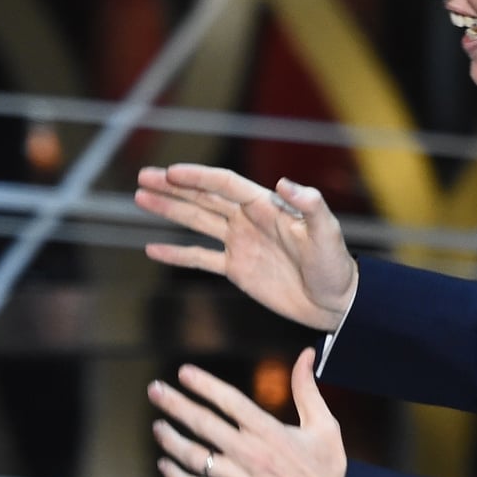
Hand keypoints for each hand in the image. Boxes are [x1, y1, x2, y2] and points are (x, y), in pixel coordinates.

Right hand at [135, 165, 357, 330]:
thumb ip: (310, 207)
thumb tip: (286, 184)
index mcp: (266, 207)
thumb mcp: (327, 234)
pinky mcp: (237, 269)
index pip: (225, 185)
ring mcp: (240, 244)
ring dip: (169, 210)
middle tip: (143, 177)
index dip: (198, 177)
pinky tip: (153, 250)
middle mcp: (248, 220)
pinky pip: (201, 259)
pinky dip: (177, 255)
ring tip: (140, 198)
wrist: (337, 303)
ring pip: (196, 222)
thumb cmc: (337, 266)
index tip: (171, 173)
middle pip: (203, 197)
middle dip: (172, 187)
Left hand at [148, 351, 346, 476]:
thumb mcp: (324, 425)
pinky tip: (166, 464)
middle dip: (175, 404)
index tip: (184, 372)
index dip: (204, 384)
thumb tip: (306, 353)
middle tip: (155, 390)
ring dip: (171, 439)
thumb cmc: (329, 470)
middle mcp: (251, 454)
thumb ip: (307, 388)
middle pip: (203, 424)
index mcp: (270, 432)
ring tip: (158, 426)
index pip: (230, 401)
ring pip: (194, 457)